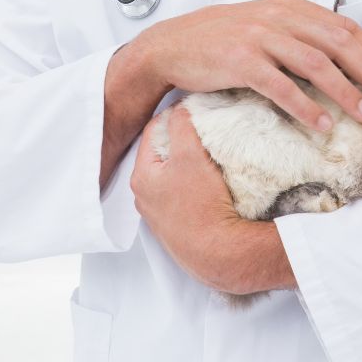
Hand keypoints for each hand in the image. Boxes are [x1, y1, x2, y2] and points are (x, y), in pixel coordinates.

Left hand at [130, 106, 296, 294]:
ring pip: (173, 175)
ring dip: (189, 163)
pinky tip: (212, 182)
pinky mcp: (179, 227)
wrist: (220, 253)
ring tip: (210, 154)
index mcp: (142, 177)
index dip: (173, 115)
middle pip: (162, 154)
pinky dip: (195, 183)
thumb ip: (181, 127)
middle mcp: (145, 197)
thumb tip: (180, 110)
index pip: (153, 132)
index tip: (193, 108)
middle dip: (181, 140)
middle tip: (203, 129)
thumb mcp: (190, 156)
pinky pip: (183, 195)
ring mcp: (161, 215)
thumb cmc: (201, 205)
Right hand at [137, 0, 361, 131]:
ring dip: (346, 92)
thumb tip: (340, 56)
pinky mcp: (241, 62)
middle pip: (338, 43)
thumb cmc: (220, 39)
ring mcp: (260, 38)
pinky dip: (307, 107)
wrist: (171, 45)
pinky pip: (282, 86)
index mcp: (290, 7)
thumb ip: (299, 32)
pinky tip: (322, 124)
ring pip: (317, 64)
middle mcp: (279, 17)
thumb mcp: (265, 24)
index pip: (343, 27)